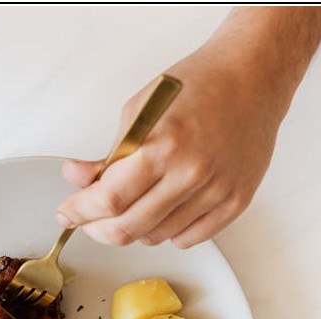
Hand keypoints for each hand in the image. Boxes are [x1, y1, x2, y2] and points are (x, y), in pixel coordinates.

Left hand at [57, 48, 281, 248]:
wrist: (253, 77)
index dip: (80, 212)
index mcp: (163, 145)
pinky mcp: (235, 202)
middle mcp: (191, 173)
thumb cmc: (198, 86)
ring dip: (132, 227)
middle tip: (87, 219)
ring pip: (156, 237)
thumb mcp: (139, 110)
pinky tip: (161, 211)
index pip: (109, 199)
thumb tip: (79, 180)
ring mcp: (216, 192)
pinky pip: (188, 238)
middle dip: (97, 228)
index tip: (67, 213)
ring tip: (127, 206)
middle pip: (128, 228)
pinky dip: (167, 231)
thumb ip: (109, 153)